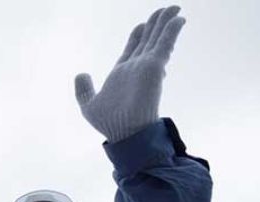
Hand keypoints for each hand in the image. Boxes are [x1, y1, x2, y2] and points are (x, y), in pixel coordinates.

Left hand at [75, 6, 185, 141]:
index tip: (142, 24)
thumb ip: (83, 89)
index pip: (132, 48)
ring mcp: (146, 66)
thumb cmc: (109, 124)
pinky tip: (178, 19)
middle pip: (147, 39)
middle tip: (163, 11)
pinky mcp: (155, 67)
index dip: (138, 35)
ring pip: (157, 38)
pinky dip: (171, 31)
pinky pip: (165, 44)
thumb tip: (81, 74)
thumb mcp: (88, 104)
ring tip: (174, 8)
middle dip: (155, 24)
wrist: (124, 132)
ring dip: (166, 22)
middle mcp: (136, 67)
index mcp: (122, 73)